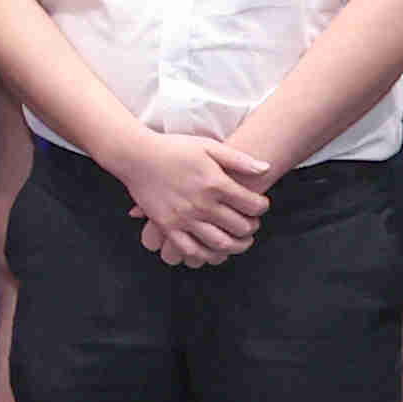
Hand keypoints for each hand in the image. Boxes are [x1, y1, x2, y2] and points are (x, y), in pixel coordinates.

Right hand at [117, 132, 271, 264]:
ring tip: (239, 240)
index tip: (260, 205)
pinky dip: (207, 255)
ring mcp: (184, 218)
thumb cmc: (173, 148)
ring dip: (236, 246)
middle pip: (240, 226)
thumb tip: (266, 168)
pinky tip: (213, 250)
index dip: (262, 207)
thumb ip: (238, 159)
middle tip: (251, 223)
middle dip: (252, 227)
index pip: (252, 205)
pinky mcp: (168, 226)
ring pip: (220, 243)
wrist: (136, 156)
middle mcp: (202, 204)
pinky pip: (191, 250)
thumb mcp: (208, 146)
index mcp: (215, 183)